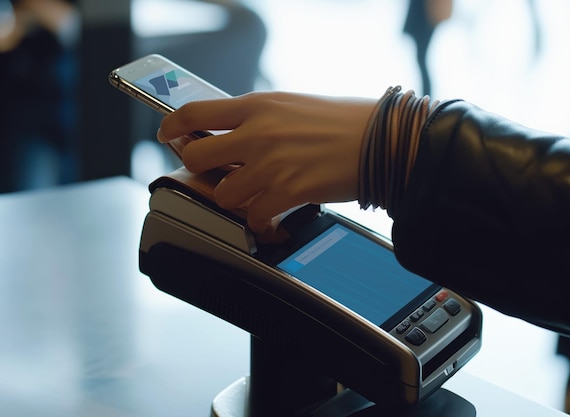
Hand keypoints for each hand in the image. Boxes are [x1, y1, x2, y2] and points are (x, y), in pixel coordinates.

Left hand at [158, 91, 376, 232]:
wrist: (379, 140)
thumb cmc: (343, 120)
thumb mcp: (291, 105)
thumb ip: (256, 118)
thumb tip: (230, 135)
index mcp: (257, 105)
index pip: (195, 113)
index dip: (173, 127)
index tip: (169, 135)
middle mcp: (257, 133)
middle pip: (198, 156)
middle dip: (198, 169)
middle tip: (212, 174)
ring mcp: (270, 165)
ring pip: (224, 194)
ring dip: (235, 199)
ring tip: (254, 196)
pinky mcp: (287, 192)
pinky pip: (254, 216)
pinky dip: (260, 221)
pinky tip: (271, 216)